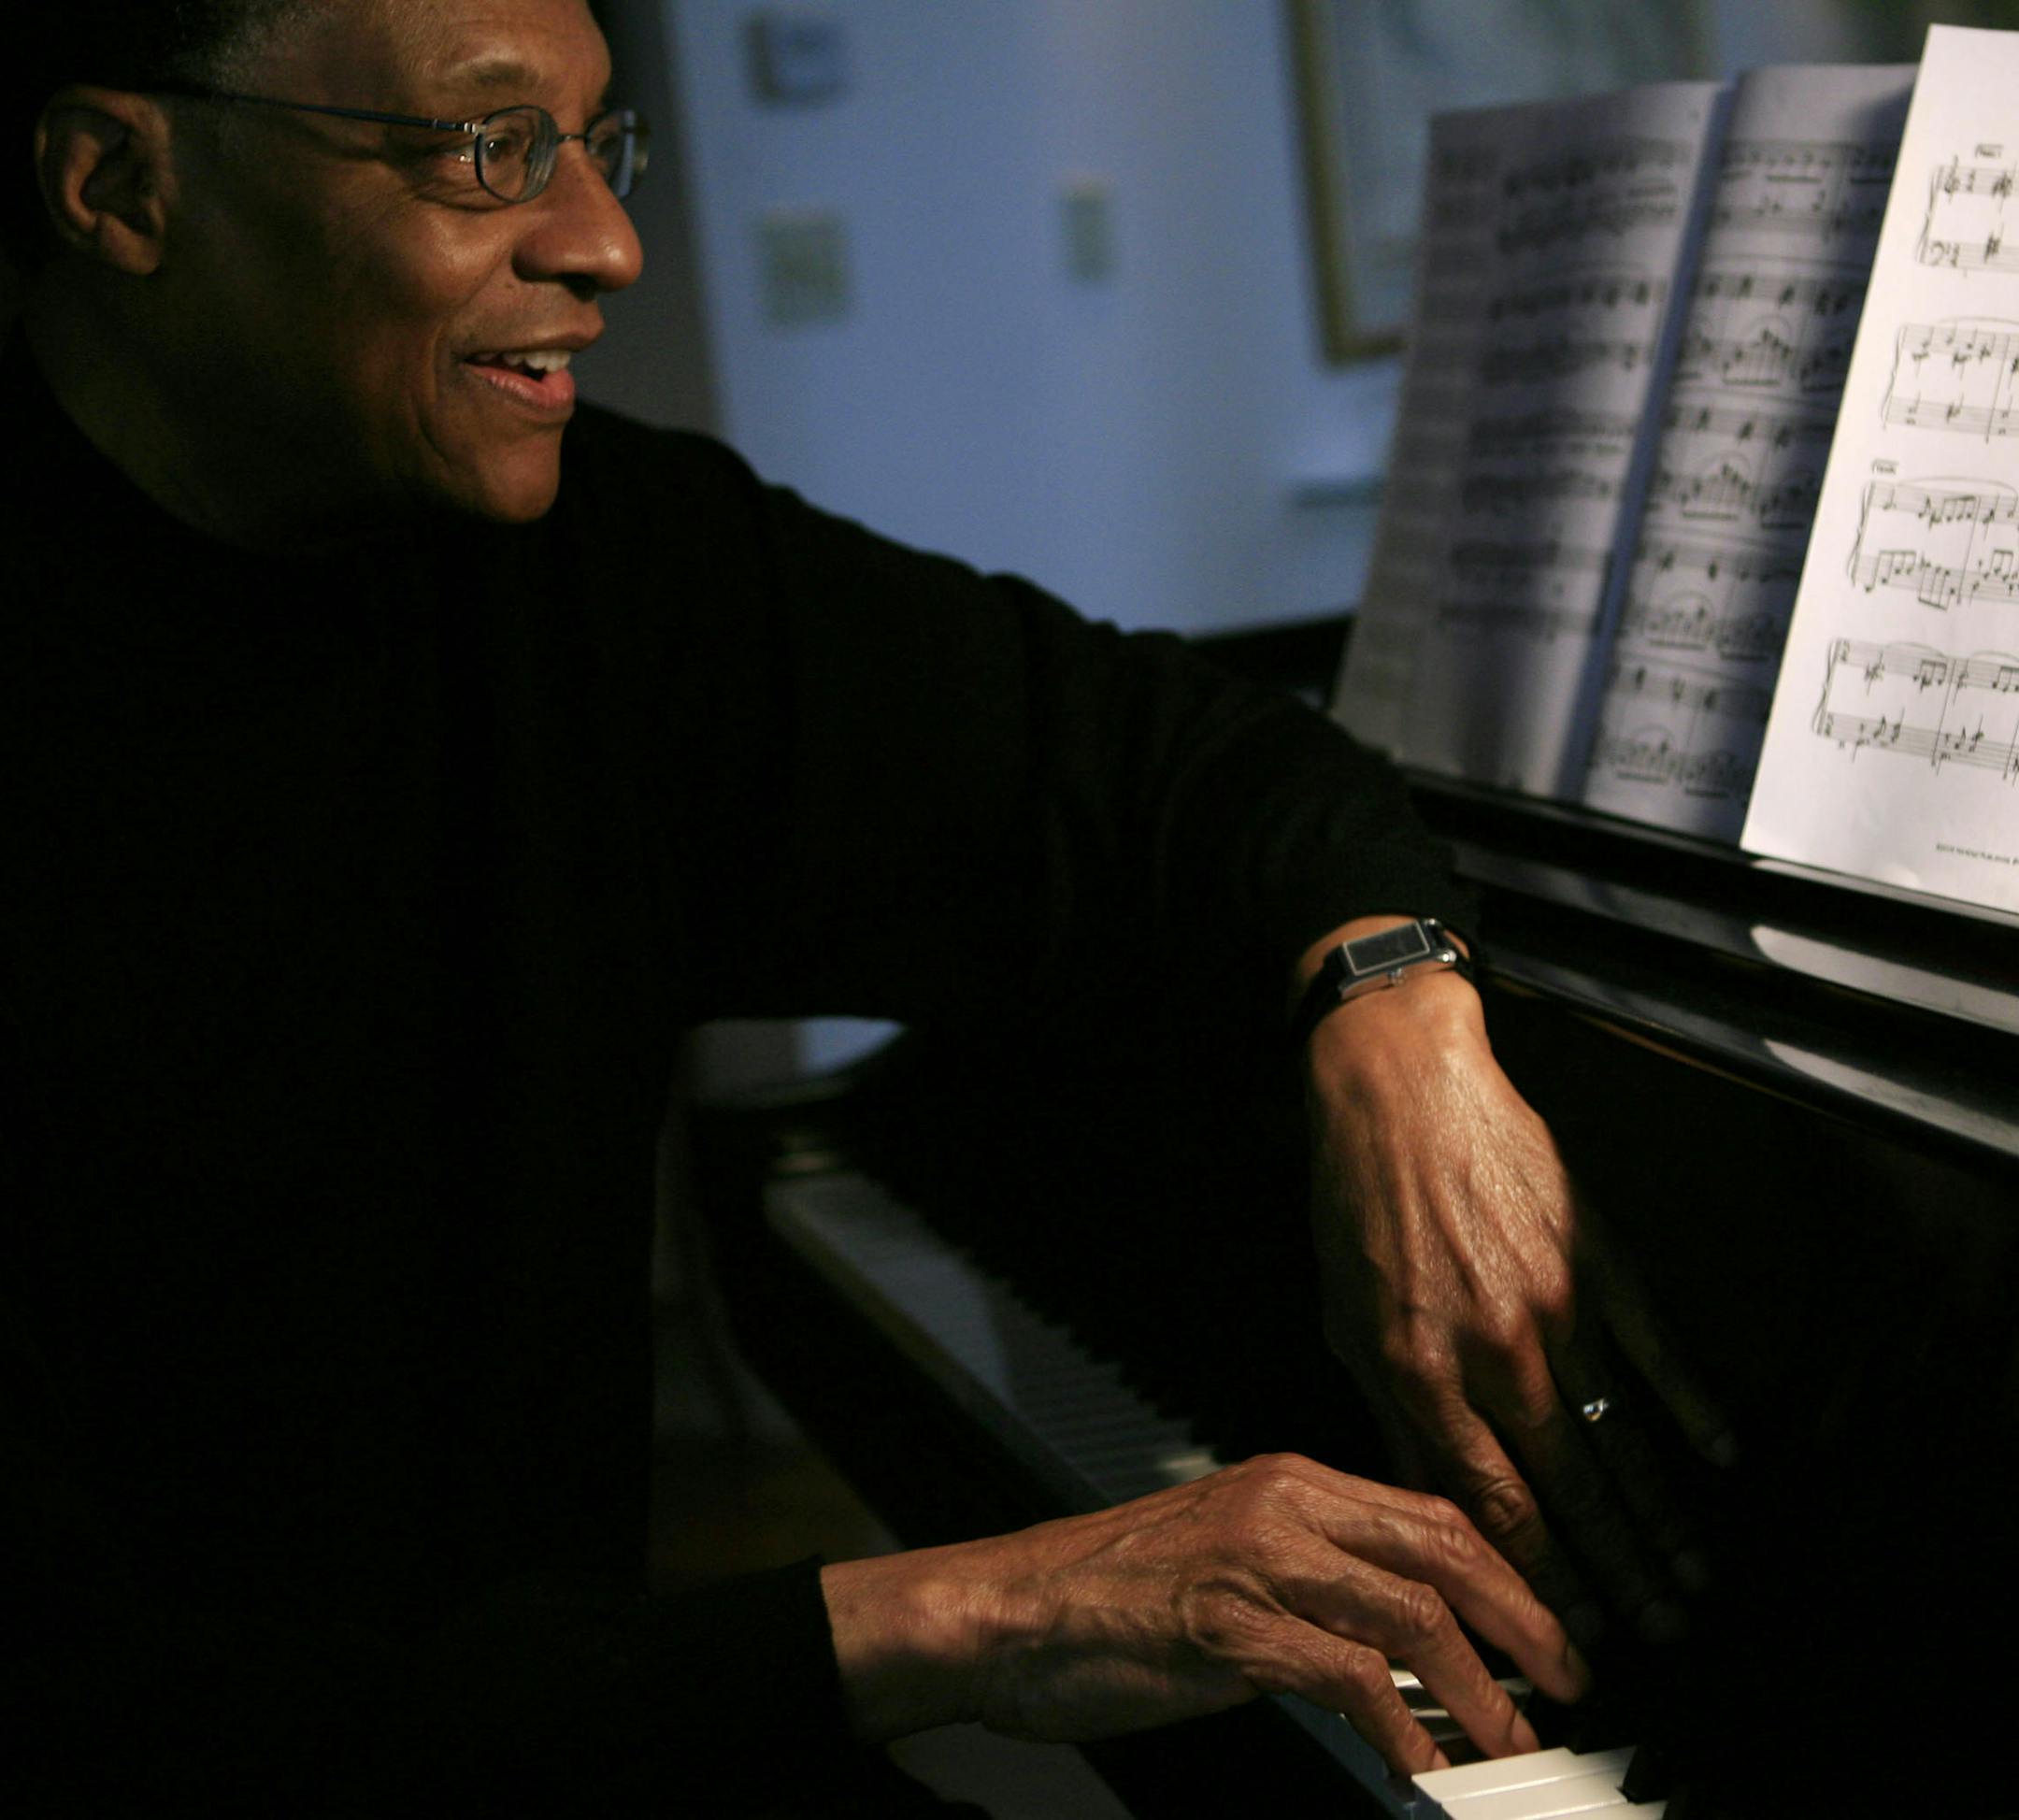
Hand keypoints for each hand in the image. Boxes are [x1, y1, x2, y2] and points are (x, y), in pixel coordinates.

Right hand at [821, 1452, 1588, 1774]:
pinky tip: (1419, 1771)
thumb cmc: (1104, 1594)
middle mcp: (1280, 1505)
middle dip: (1522, 1618)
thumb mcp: (1222, 1558)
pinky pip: (1346, 1677)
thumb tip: (1398, 1636)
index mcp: (1286, 1482)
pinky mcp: (1225, 1627)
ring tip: (1512, 1745)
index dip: (1505, 1571)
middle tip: (1569, 1679)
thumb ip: (1308, 1577)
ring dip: (1478, 1689)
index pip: (1428, 1511)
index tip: (1547, 1628)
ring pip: (1408, 1611)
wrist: (1004, 1610)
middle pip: (1440, 1546)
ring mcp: (1253, 1561)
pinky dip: (1401, 1729)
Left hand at [1301, 946, 1732, 1649]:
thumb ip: (1391, 1413)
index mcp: (1416, 1367)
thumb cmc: (1359, 1201)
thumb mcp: (1344, 1317)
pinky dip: (1690, 1410)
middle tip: (1650, 1633)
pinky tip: (1716, 1459)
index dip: (1531, 1576)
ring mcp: (1552, 1302)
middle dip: (1611, 1573)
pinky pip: (1655, 1349)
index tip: (1560, 1629)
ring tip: (1689, 1578)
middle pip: (1565, 1488)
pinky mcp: (1594, 1257)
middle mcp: (1490, 1347)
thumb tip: (1428, 1500)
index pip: (1486, 1503)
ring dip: (1659, 1517)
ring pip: (1616, 1435)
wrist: (1399, 1089)